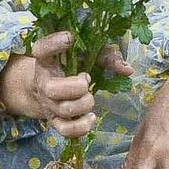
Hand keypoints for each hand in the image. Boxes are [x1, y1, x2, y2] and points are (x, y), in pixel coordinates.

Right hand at [0, 31, 123, 138]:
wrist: (54, 89)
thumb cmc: (74, 67)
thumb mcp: (88, 55)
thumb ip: (108, 57)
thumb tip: (127, 70)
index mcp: (47, 60)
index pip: (41, 49)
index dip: (54, 43)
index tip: (70, 38)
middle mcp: (43, 82)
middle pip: (51, 90)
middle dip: (76, 87)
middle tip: (86, 80)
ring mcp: (47, 104)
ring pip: (63, 110)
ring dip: (83, 104)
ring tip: (88, 96)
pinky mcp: (54, 121)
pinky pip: (66, 131)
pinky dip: (82, 126)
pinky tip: (90, 117)